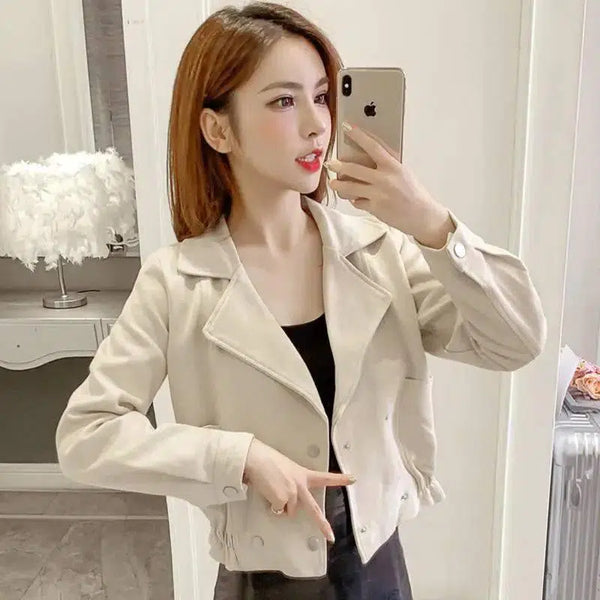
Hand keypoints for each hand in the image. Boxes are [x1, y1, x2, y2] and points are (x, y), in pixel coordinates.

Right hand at [243, 438, 355, 542]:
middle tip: (330, 536)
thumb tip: (287, 497)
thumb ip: (292, 482)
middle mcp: (301, 485)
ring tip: (272, 488)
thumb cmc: (267, 460)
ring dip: (281, 505)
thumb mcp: (286, 469)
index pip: (325, 477)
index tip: (352, 479)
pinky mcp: (282, 500)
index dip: (340, 479)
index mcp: (303, 474)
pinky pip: (277, 510)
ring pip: (288, 511)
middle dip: (322, 524)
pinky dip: (272, 505)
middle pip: (314, 509)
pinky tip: (268, 492)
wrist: (257, 459)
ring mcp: (292, 494)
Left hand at [325, 122, 455, 248]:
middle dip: (338, 166)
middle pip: (354, 169)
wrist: (423, 216)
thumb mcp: (403, 173)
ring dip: (339, 185)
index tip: (346, 127)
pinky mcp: (375, 209)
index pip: (372, 146)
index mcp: (393, 166)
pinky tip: (356, 199)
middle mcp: (384, 179)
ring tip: (333, 183)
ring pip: (351, 188)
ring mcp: (378, 195)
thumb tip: (369, 158)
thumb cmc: (414, 193)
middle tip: (329, 163)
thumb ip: (387, 166)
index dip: (358, 135)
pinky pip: (358, 202)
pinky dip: (356, 200)